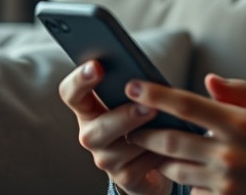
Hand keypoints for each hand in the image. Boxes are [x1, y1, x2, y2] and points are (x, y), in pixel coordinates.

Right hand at [58, 61, 172, 194]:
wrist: (151, 162)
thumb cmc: (144, 121)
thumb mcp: (136, 100)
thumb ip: (134, 88)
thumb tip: (145, 77)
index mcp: (89, 109)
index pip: (71, 93)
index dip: (80, 80)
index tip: (97, 66)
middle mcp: (91, 135)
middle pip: (96, 130)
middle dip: (124, 117)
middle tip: (148, 107)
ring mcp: (105, 159)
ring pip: (121, 150)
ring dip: (147, 137)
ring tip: (168, 126)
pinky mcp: (124, 178)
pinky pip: (141, 166)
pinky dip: (159, 154)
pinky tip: (174, 146)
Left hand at [125, 74, 245, 194]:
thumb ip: (239, 92)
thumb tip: (207, 81)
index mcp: (239, 123)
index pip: (186, 105)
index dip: (155, 95)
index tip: (132, 87)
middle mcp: (228, 154)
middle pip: (169, 141)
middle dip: (145, 132)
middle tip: (131, 125)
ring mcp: (226, 183)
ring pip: (175, 170)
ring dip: (163, 160)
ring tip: (157, 149)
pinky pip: (193, 192)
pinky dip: (189, 182)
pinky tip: (197, 173)